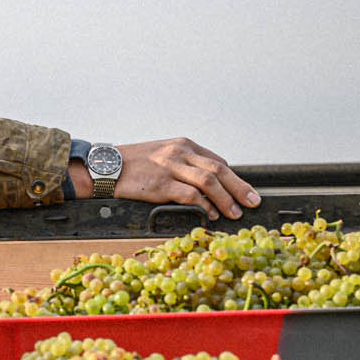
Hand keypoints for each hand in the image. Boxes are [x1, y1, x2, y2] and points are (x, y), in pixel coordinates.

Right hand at [71, 138, 259, 219]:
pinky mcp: (160, 183)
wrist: (106, 166)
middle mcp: (180, 152)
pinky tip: (211, 214)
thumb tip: (208, 185)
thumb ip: (185, 165)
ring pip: (208, 181)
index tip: (245, 193)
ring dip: (226, 199)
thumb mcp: (163, 156)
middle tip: (253, 202)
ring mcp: (170, 167)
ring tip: (235, 213)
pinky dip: (204, 205)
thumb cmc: (134, 164)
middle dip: (239, 188)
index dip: (234, 179)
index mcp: (184, 145)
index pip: (217, 161)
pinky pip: (189, 195)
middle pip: (219, 170)